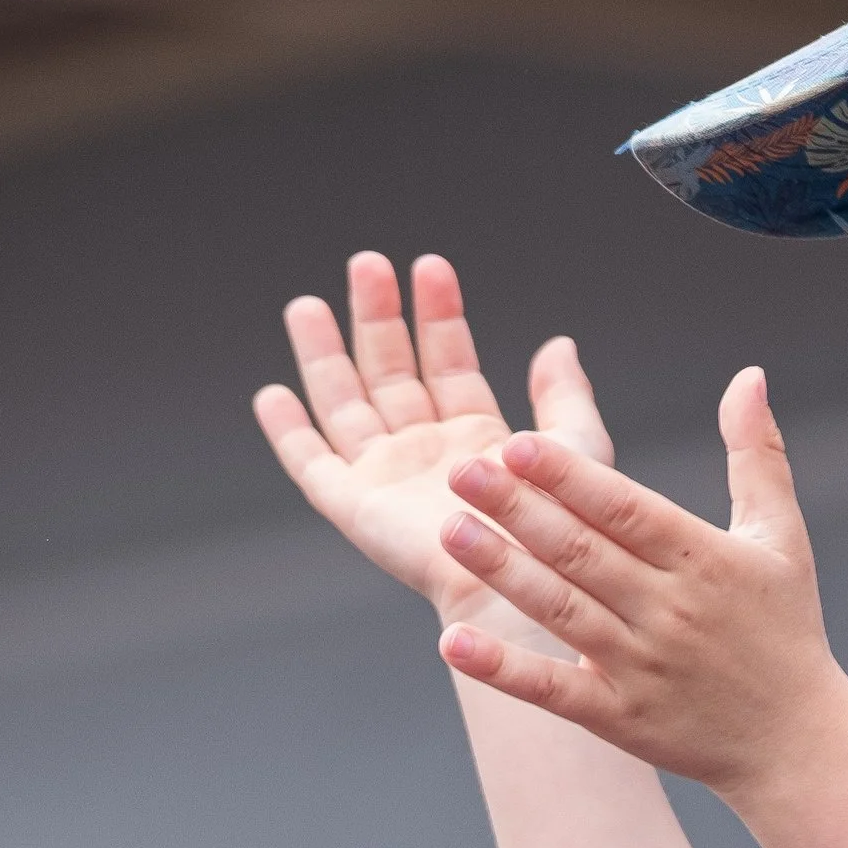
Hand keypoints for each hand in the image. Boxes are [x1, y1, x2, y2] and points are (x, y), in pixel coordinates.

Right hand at [253, 251, 613, 618]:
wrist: (521, 584)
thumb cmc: (559, 533)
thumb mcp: (576, 449)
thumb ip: (565, 395)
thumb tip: (558, 343)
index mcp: (475, 439)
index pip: (448, 362)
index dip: (438, 315)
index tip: (430, 267)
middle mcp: (426, 454)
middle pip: (388, 371)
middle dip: (375, 317)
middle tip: (366, 264)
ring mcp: (388, 480)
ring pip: (345, 404)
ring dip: (323, 355)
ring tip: (305, 305)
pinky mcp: (357, 510)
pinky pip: (313, 465)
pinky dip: (288, 433)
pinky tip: (272, 395)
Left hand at [434, 364, 847, 803]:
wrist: (795, 744)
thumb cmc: (784, 631)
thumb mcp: (782, 537)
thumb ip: (757, 454)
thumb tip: (748, 375)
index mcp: (704, 559)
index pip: (626, 509)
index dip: (569, 476)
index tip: (517, 444)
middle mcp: (669, 610)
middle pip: (582, 552)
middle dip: (518, 510)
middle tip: (460, 470)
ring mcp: (640, 667)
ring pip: (561, 611)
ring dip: (503, 572)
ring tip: (449, 533)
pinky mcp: (618, 719)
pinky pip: (552, 690)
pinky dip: (503, 669)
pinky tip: (454, 642)